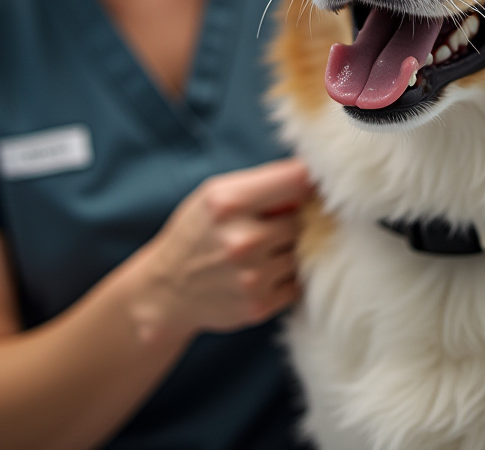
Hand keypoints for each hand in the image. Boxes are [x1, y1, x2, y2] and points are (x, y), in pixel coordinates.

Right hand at [130, 158, 310, 341]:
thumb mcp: (218, 194)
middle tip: (276, 222)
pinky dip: (288, 276)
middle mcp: (242, 239)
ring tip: (266, 248)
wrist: (166, 290)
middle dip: (296, 218)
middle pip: (305, 218)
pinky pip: (298, 282)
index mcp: (229, 201)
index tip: (316, 181)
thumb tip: (317, 178)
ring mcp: (252, 276)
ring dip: (292, 248)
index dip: (314, 178)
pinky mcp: (259, 305)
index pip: (298, 179)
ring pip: (304, 251)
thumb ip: (265, 183)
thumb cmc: (199, 231)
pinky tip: (265, 271)